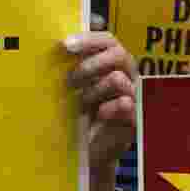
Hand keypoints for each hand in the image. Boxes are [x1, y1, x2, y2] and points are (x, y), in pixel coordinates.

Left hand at [64, 32, 137, 170]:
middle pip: (118, 53)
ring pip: (118, 79)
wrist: (86, 151)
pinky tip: (98, 115)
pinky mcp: (133, 117)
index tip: (65, 46)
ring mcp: (131, 95)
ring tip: (81, 104)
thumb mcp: (71, 87)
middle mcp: (125, 75)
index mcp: (110, 63)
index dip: (88, 39)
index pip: (106, 40)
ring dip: (94, 90)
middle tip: (71, 80)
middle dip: (91, 64)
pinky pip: (125, 104)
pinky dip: (108, 108)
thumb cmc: (77, 114)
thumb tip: (55, 46)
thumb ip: (68, 66)